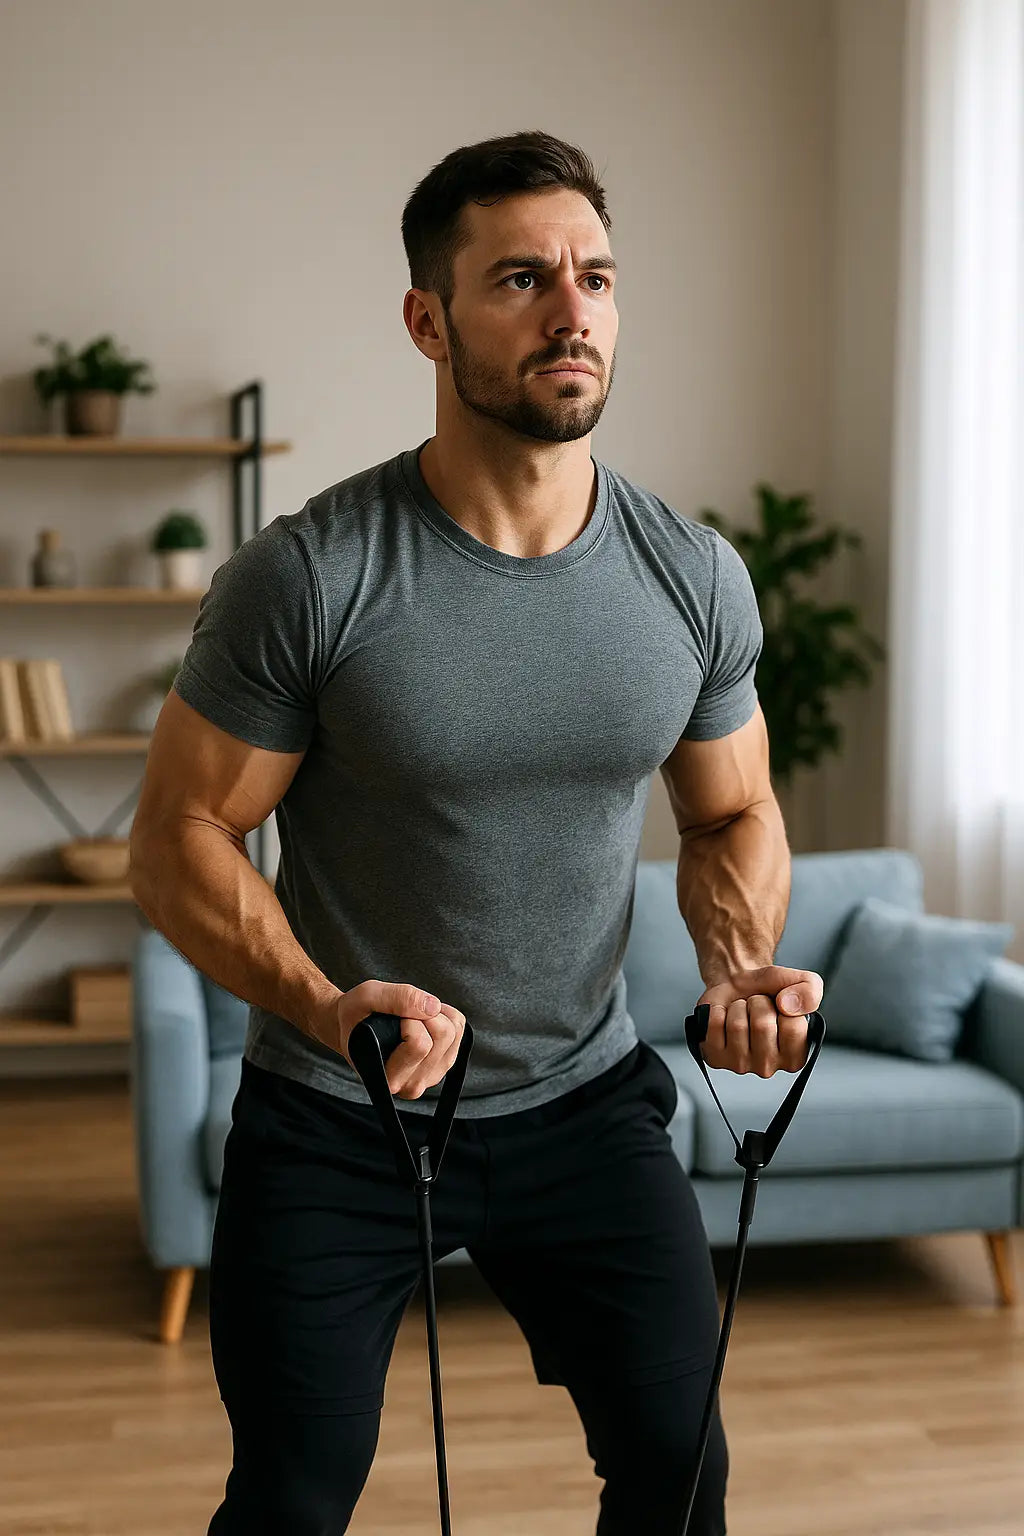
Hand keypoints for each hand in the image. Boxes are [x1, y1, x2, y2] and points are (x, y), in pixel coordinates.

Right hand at [335, 979, 466, 1099]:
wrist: (352, 1026)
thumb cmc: (355, 1015)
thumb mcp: (366, 997)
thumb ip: (396, 998)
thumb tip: (433, 1006)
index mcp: (389, 1080)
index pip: (420, 1044)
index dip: (407, 1018)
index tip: (389, 1018)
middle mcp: (412, 1086)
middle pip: (443, 1035)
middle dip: (423, 1013)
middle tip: (400, 1015)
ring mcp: (432, 1076)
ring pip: (454, 1031)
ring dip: (434, 1013)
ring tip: (409, 1017)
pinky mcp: (444, 1063)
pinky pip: (459, 1028)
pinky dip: (444, 1013)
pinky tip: (422, 1019)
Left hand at [694, 966, 823, 1076]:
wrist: (738, 987)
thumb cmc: (769, 992)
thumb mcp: (803, 983)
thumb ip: (810, 993)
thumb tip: (788, 1005)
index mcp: (795, 1056)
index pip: (793, 1029)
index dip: (785, 1006)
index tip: (780, 1007)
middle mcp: (769, 1066)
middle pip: (762, 1026)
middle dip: (758, 1003)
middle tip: (758, 1006)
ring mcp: (740, 1065)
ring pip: (737, 1025)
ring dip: (738, 1007)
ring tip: (742, 1011)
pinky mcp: (715, 1057)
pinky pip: (715, 1025)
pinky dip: (717, 1011)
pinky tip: (725, 1017)